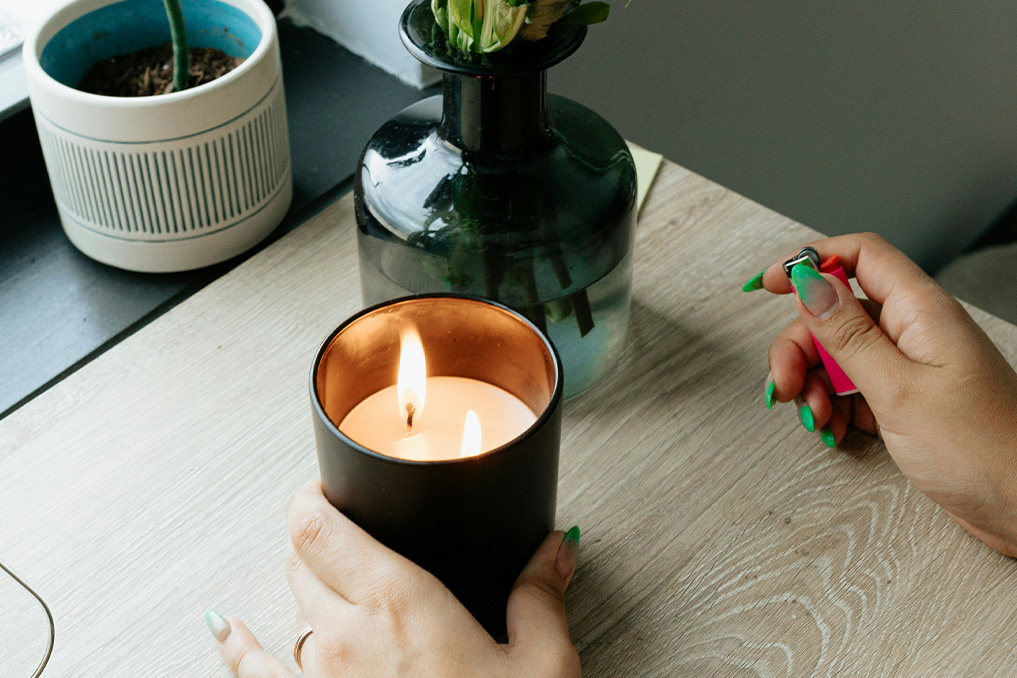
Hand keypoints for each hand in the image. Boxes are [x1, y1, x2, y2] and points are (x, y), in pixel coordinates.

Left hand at [206, 480, 581, 676]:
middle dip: (320, 535)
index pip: (318, 525)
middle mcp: (345, 636)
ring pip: (289, 606)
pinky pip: (255, 671)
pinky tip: (226, 627)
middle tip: (344, 526)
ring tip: (321, 569)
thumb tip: (556, 550)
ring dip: (305, 584)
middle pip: (302, 557)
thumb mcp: (541, 664)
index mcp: (399, 603)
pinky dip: (237, 645)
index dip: (312, 495)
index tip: (328, 483)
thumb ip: (540, 596)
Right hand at [746, 232, 1016, 556]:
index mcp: (921, 312)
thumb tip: (810, 283)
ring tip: (815, 417)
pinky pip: (851, 387)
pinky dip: (831, 405)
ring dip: (811, 382)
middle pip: (836, 312)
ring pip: (838, 353)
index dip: (811, 260)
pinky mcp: (905, 399)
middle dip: (799, 346)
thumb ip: (848, 336)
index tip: (770, 285)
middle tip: (784, 384)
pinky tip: (833, 429)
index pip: (860, 254)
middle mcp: (915, 331)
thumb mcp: (899, 390)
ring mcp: (910, 366)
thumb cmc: (983, 452)